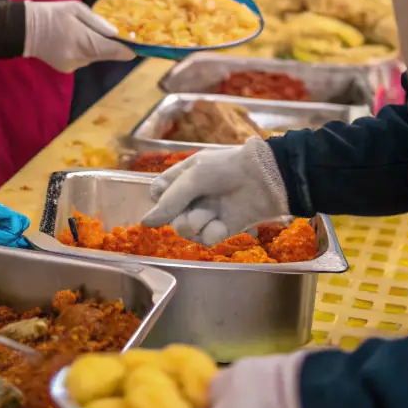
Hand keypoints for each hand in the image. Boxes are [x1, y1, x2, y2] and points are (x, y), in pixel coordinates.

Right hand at [23, 0, 132, 72]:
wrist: (24, 30)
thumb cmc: (52, 14)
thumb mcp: (76, 9)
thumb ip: (98, 22)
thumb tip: (117, 33)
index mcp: (84, 41)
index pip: (115, 51)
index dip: (128, 49)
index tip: (138, 46)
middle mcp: (81, 58)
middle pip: (106, 54)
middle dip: (110, 45)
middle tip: (109, 31)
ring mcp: (73, 66)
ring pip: (95, 57)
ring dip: (95, 47)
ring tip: (81, 32)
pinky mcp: (67, 69)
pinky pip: (84, 59)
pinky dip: (84, 51)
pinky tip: (71, 41)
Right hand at [142, 138, 289, 244]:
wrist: (263, 179)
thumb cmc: (225, 169)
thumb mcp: (193, 176)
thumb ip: (169, 200)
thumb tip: (145, 222)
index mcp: (181, 178)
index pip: (157, 193)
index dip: (160, 199)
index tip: (168, 196)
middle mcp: (190, 198)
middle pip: (169, 216)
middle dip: (181, 212)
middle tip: (198, 203)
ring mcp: (205, 214)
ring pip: (185, 230)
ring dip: (198, 221)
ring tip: (214, 212)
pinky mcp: (220, 231)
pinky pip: (205, 239)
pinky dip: (214, 231)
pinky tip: (224, 223)